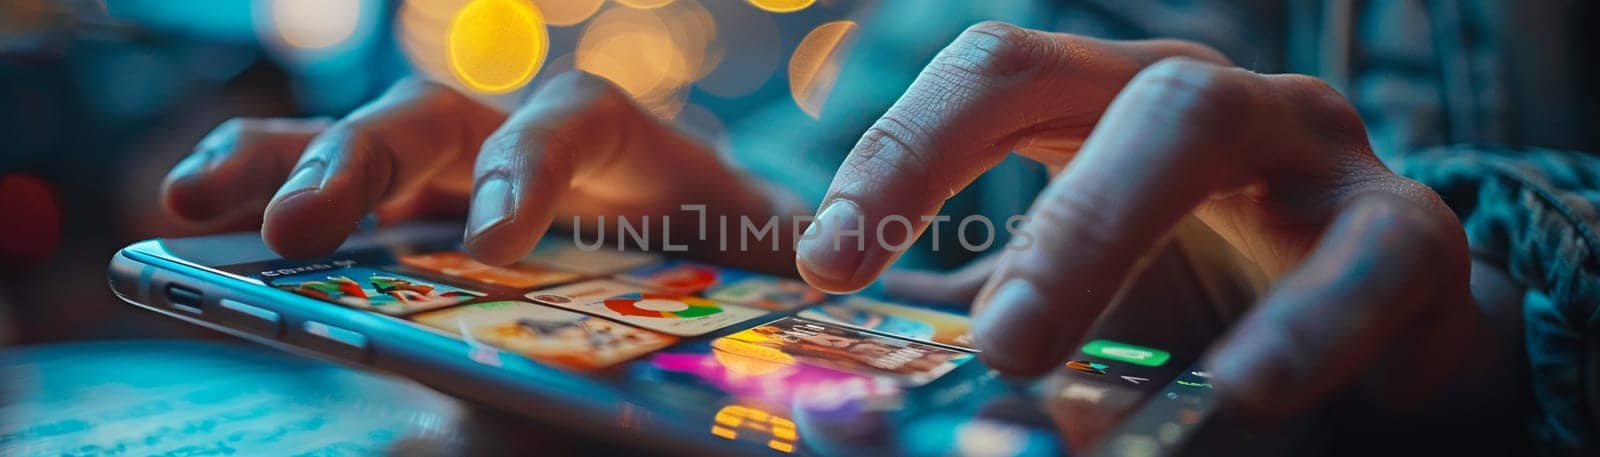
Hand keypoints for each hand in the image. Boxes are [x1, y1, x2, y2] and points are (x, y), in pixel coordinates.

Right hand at [162, 72, 789, 268]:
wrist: (712, 283)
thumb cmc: (737, 276)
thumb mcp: (766, 278)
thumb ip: (780, 280)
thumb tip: (819, 288)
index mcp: (633, 149)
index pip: (575, 122)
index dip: (527, 168)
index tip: (489, 242)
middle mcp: (533, 145)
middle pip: (443, 117)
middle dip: (371, 165)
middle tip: (305, 233)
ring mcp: (460, 173)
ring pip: (364, 140)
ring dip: (284, 167)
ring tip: (197, 207)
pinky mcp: (411, 220)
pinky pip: (324, 185)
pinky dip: (259, 190)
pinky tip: (191, 221)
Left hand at [798, 22, 1475, 417]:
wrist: (1355, 342)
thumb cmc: (1174, 302)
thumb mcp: (1038, 291)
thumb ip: (924, 308)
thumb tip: (799, 347)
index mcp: (1098, 100)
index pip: (992, 78)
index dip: (903, 152)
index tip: (830, 258)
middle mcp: (1196, 96)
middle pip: (1091, 84)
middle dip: (1009, 194)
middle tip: (979, 338)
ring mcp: (1306, 147)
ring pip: (1202, 126)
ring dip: (1108, 233)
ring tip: (1038, 352)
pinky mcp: (1407, 232)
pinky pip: (1369, 255)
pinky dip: (1306, 321)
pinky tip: (1245, 388)